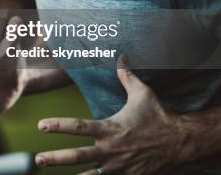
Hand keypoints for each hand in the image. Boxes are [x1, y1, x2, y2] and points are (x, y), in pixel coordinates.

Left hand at [35, 56, 187, 173]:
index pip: (78, 127)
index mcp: (110, 129)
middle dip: (56, 158)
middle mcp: (111, 150)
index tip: (41, 125)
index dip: (58, 126)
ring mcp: (119, 167)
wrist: (181, 142)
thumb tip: (121, 57)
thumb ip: (126, 77)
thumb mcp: (142, 93)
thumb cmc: (158, 115)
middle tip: (39, 159)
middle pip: (78, 156)